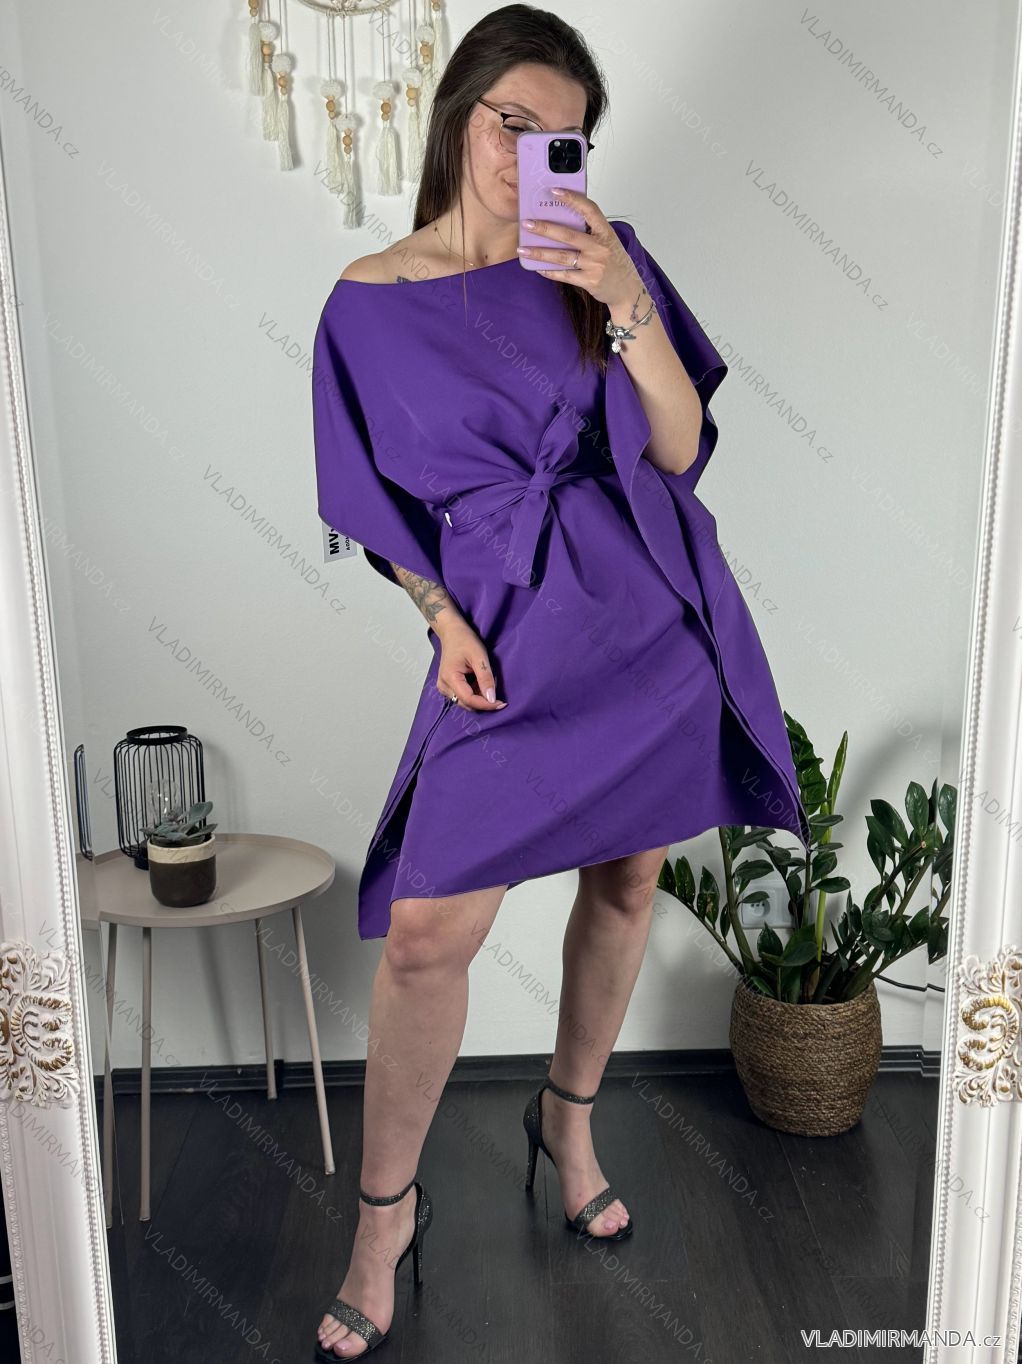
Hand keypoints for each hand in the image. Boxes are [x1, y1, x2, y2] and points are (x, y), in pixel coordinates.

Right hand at [436, 619, 506, 710]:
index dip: (486, 704)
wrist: (452, 632)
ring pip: (466, 702)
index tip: (502, 703)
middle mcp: (444, 686)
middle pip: (467, 703)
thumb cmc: (464, 640)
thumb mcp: (479, 656)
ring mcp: (444, 687)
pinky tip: (480, 681)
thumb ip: (485, 678)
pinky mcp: (447, 686)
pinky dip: (475, 692)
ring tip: (487, 681)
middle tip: (498, 691)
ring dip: (479, 696)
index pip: (469, 700)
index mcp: (449, 678)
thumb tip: (492, 698)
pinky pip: (463, 696)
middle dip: (484, 701)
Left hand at [518, 188, 643, 312]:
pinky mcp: (589, 281)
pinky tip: (537, 268)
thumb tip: (560, 221)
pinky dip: (549, 271)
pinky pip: (564, 275)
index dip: (572, 199)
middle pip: (568, 235)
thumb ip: (590, 231)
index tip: (554, 191)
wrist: (628, 290)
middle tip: (527, 224)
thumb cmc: (615, 262)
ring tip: (523, 249)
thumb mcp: (608, 241)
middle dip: (545, 228)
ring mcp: (595, 265)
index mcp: (605, 232)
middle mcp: (600, 247)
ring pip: (562, 256)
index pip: (589, 209)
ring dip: (540, 253)